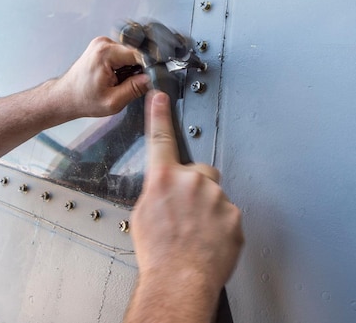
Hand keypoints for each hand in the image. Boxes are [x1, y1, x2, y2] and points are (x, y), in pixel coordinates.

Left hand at [52, 37, 149, 118]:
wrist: (66, 97)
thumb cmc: (83, 99)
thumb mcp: (113, 101)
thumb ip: (135, 89)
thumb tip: (151, 79)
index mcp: (105, 53)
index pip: (139, 54)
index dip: (147, 68)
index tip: (147, 79)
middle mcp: (103, 43)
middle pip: (134, 53)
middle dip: (135, 69)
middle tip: (124, 84)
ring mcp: (101, 43)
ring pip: (129, 54)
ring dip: (128, 68)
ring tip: (116, 81)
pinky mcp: (102, 47)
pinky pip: (121, 54)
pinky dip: (121, 66)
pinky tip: (113, 76)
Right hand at [126, 91, 242, 320]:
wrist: (179, 279)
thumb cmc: (158, 252)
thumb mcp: (143, 215)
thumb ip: (157, 192)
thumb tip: (165, 189)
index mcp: (163, 179)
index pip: (160, 139)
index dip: (159, 115)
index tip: (160, 97)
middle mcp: (191, 182)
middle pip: (198, 172)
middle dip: (194, 187)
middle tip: (186, 213)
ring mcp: (215, 197)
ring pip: (213, 194)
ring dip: (207, 208)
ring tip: (196, 232)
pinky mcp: (233, 214)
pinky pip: (227, 212)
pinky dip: (220, 224)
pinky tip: (208, 239)